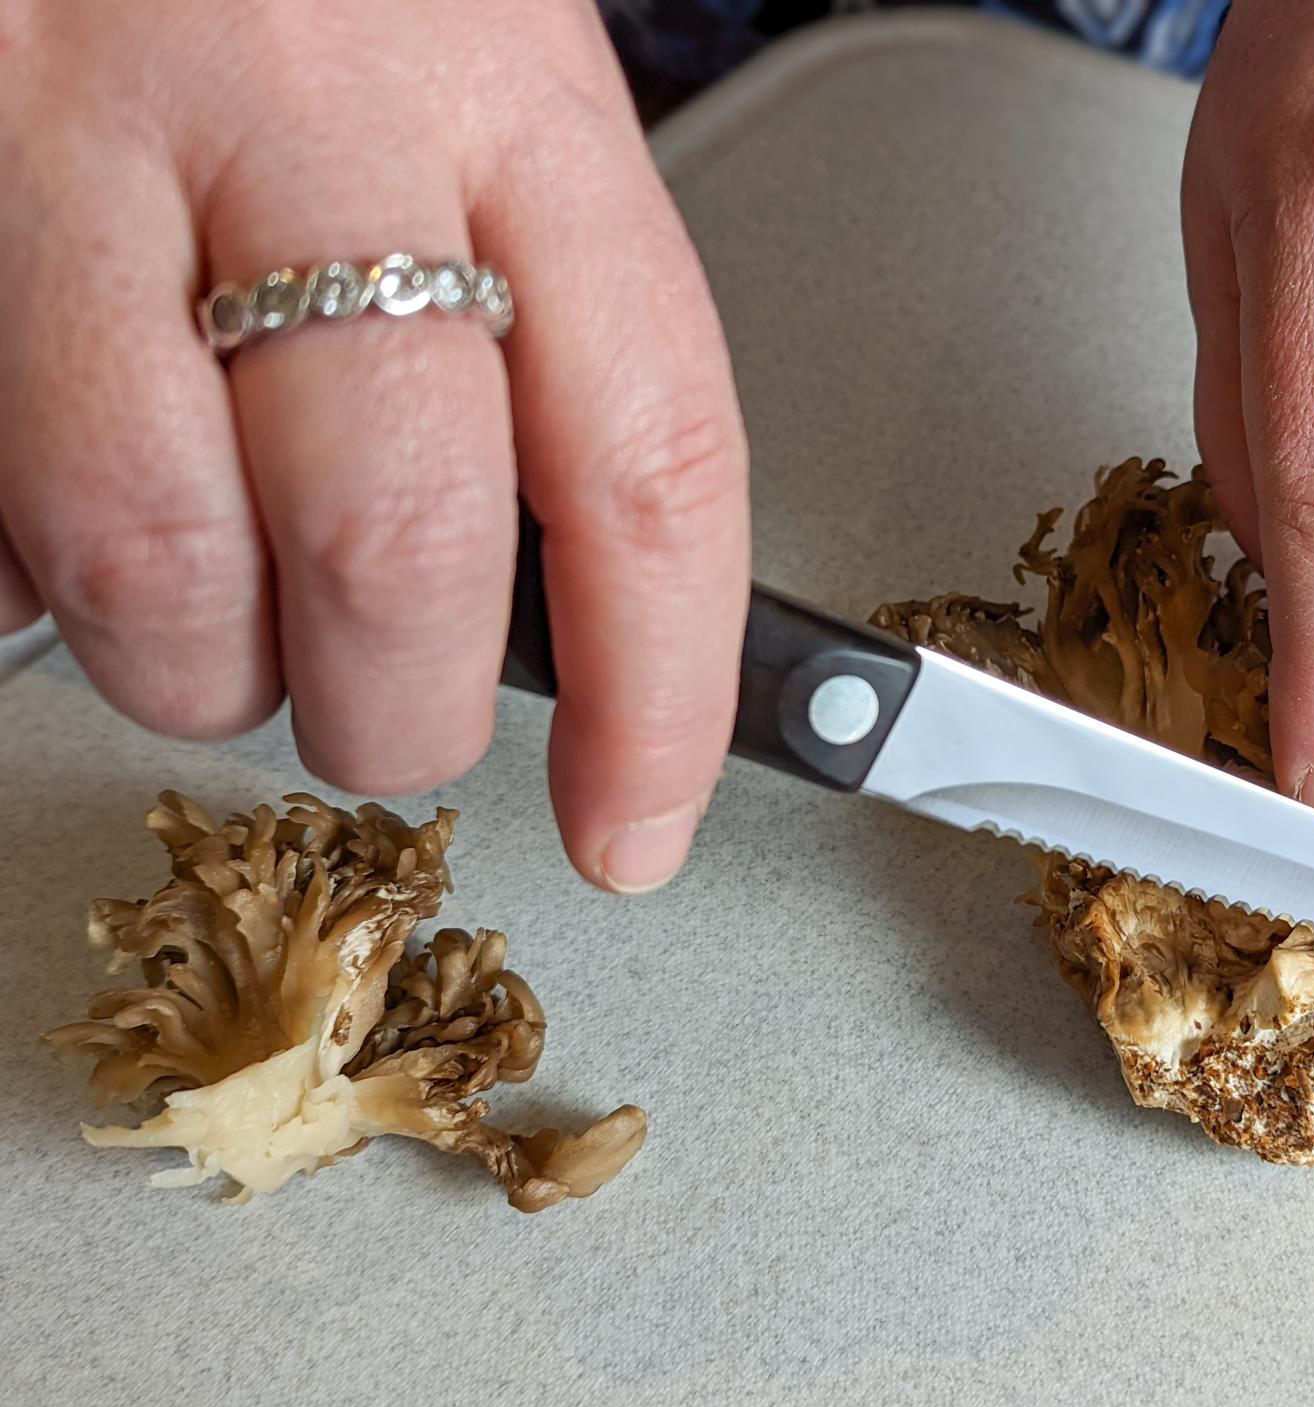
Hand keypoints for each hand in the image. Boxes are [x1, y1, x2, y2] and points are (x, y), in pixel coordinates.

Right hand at [0, 0, 746, 891]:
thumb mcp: (482, 88)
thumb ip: (532, 328)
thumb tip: (556, 623)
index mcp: (508, 92)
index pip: (647, 457)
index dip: (659, 692)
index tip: (635, 820)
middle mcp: (299, 105)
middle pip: (397, 546)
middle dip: (394, 712)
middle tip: (386, 710)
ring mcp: (69, 142)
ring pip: (152, 558)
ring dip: (197, 663)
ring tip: (219, 603)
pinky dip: (32, 573)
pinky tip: (70, 493)